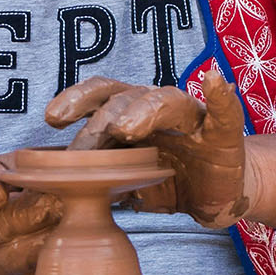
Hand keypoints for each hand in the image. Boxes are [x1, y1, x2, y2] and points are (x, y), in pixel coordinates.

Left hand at [45, 69, 252, 228]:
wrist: (216, 193)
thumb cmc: (169, 182)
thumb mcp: (129, 184)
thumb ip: (100, 178)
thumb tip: (53, 189)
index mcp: (131, 113)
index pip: (100, 96)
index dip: (75, 100)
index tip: (51, 118)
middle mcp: (158, 106)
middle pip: (126, 98)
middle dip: (101, 123)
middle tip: (84, 151)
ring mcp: (192, 117)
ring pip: (166, 100)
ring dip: (144, 110)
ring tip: (124, 128)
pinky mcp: (224, 132)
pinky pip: (225, 111)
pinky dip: (220, 95)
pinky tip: (214, 81)